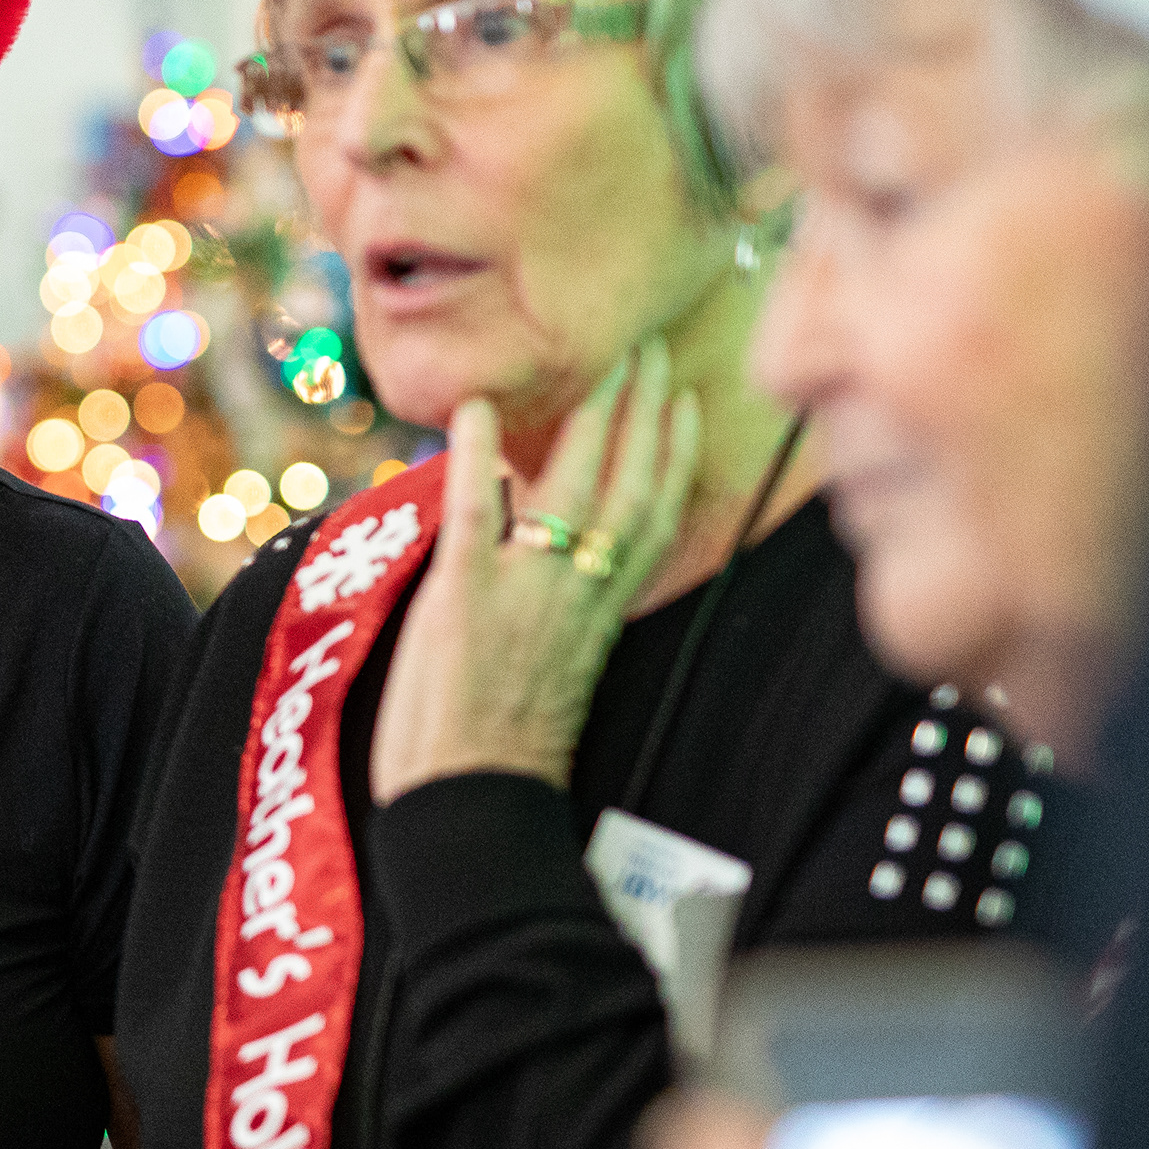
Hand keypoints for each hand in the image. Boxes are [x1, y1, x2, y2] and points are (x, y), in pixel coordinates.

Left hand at [369, 342, 699, 802]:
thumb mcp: (553, 669)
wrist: (475, 799)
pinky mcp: (466, 593)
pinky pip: (476, 510)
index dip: (671, 455)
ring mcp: (526, 588)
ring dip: (593, 415)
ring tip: (605, 359)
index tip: (682, 401)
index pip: (653, 518)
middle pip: (628, 486)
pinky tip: (475, 406)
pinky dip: (475, 456)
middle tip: (649, 349)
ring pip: (576, 484)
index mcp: (603, 612)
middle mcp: (578, 593)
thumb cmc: (502, 751)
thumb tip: (545, 550)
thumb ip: (558, 606)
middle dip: (643, 411)